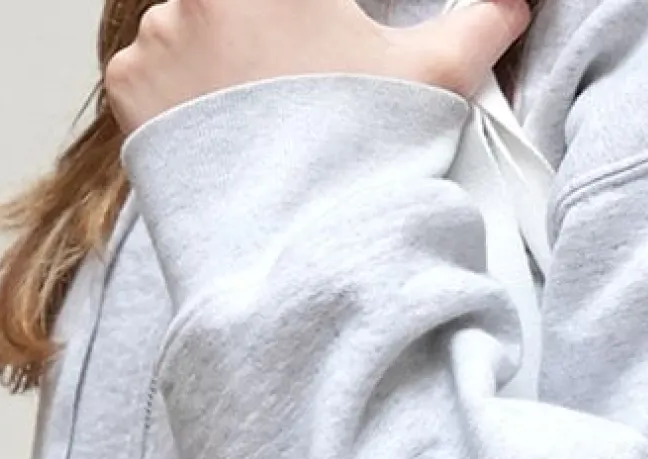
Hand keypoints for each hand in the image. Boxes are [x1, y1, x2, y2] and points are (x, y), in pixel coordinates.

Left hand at [104, 0, 531, 134]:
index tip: (320, 37)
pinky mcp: (132, 85)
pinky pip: (153, 74)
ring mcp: (160, 34)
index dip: (311, 14)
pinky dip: (183, 99)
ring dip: (221, 61)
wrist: (304, 245)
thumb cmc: (367, 155)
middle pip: (240, 2)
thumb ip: (475, 27)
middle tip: (299, 81)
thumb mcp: (432, 80)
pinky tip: (227, 137)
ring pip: (192, 28)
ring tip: (266, 120)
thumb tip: (515, 5)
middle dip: (267, 31)